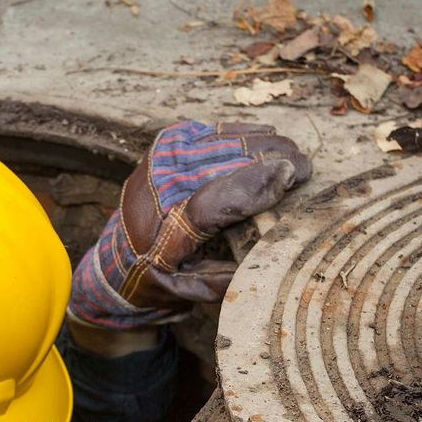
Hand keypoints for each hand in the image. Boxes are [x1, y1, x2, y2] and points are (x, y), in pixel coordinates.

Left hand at [68, 120, 310, 329]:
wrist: (116, 256)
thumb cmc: (158, 278)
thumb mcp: (188, 290)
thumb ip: (224, 278)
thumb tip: (270, 254)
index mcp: (163, 234)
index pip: (212, 202)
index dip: (255, 185)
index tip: (291, 174)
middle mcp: (158, 189)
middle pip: (227, 162)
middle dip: (273, 159)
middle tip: (305, 170)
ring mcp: (161, 159)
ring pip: (226, 141)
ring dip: (265, 145)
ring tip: (292, 158)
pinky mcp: (168, 142)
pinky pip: (217, 130)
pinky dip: (246, 134)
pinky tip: (267, 140)